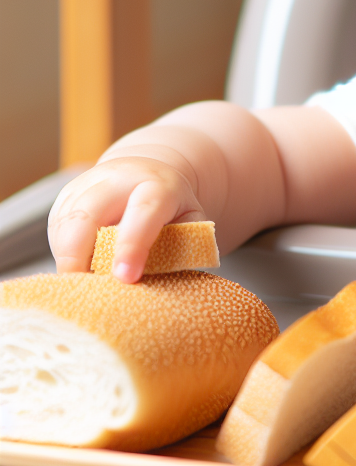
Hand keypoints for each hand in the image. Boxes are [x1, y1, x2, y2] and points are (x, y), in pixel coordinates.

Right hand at [48, 151, 206, 282]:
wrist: (148, 174)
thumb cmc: (172, 208)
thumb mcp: (189, 221)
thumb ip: (180, 248)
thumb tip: (165, 287)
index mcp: (157, 185)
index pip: (143, 211)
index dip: (132, 245)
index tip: (126, 278)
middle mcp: (119, 178)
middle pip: (87, 213)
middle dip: (80, 256)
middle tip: (86, 291)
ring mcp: (87, 185)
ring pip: (65, 223)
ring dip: (69, 259)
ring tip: (84, 283)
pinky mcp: (66, 196)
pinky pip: (56, 228)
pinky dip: (63, 253)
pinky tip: (80, 265)